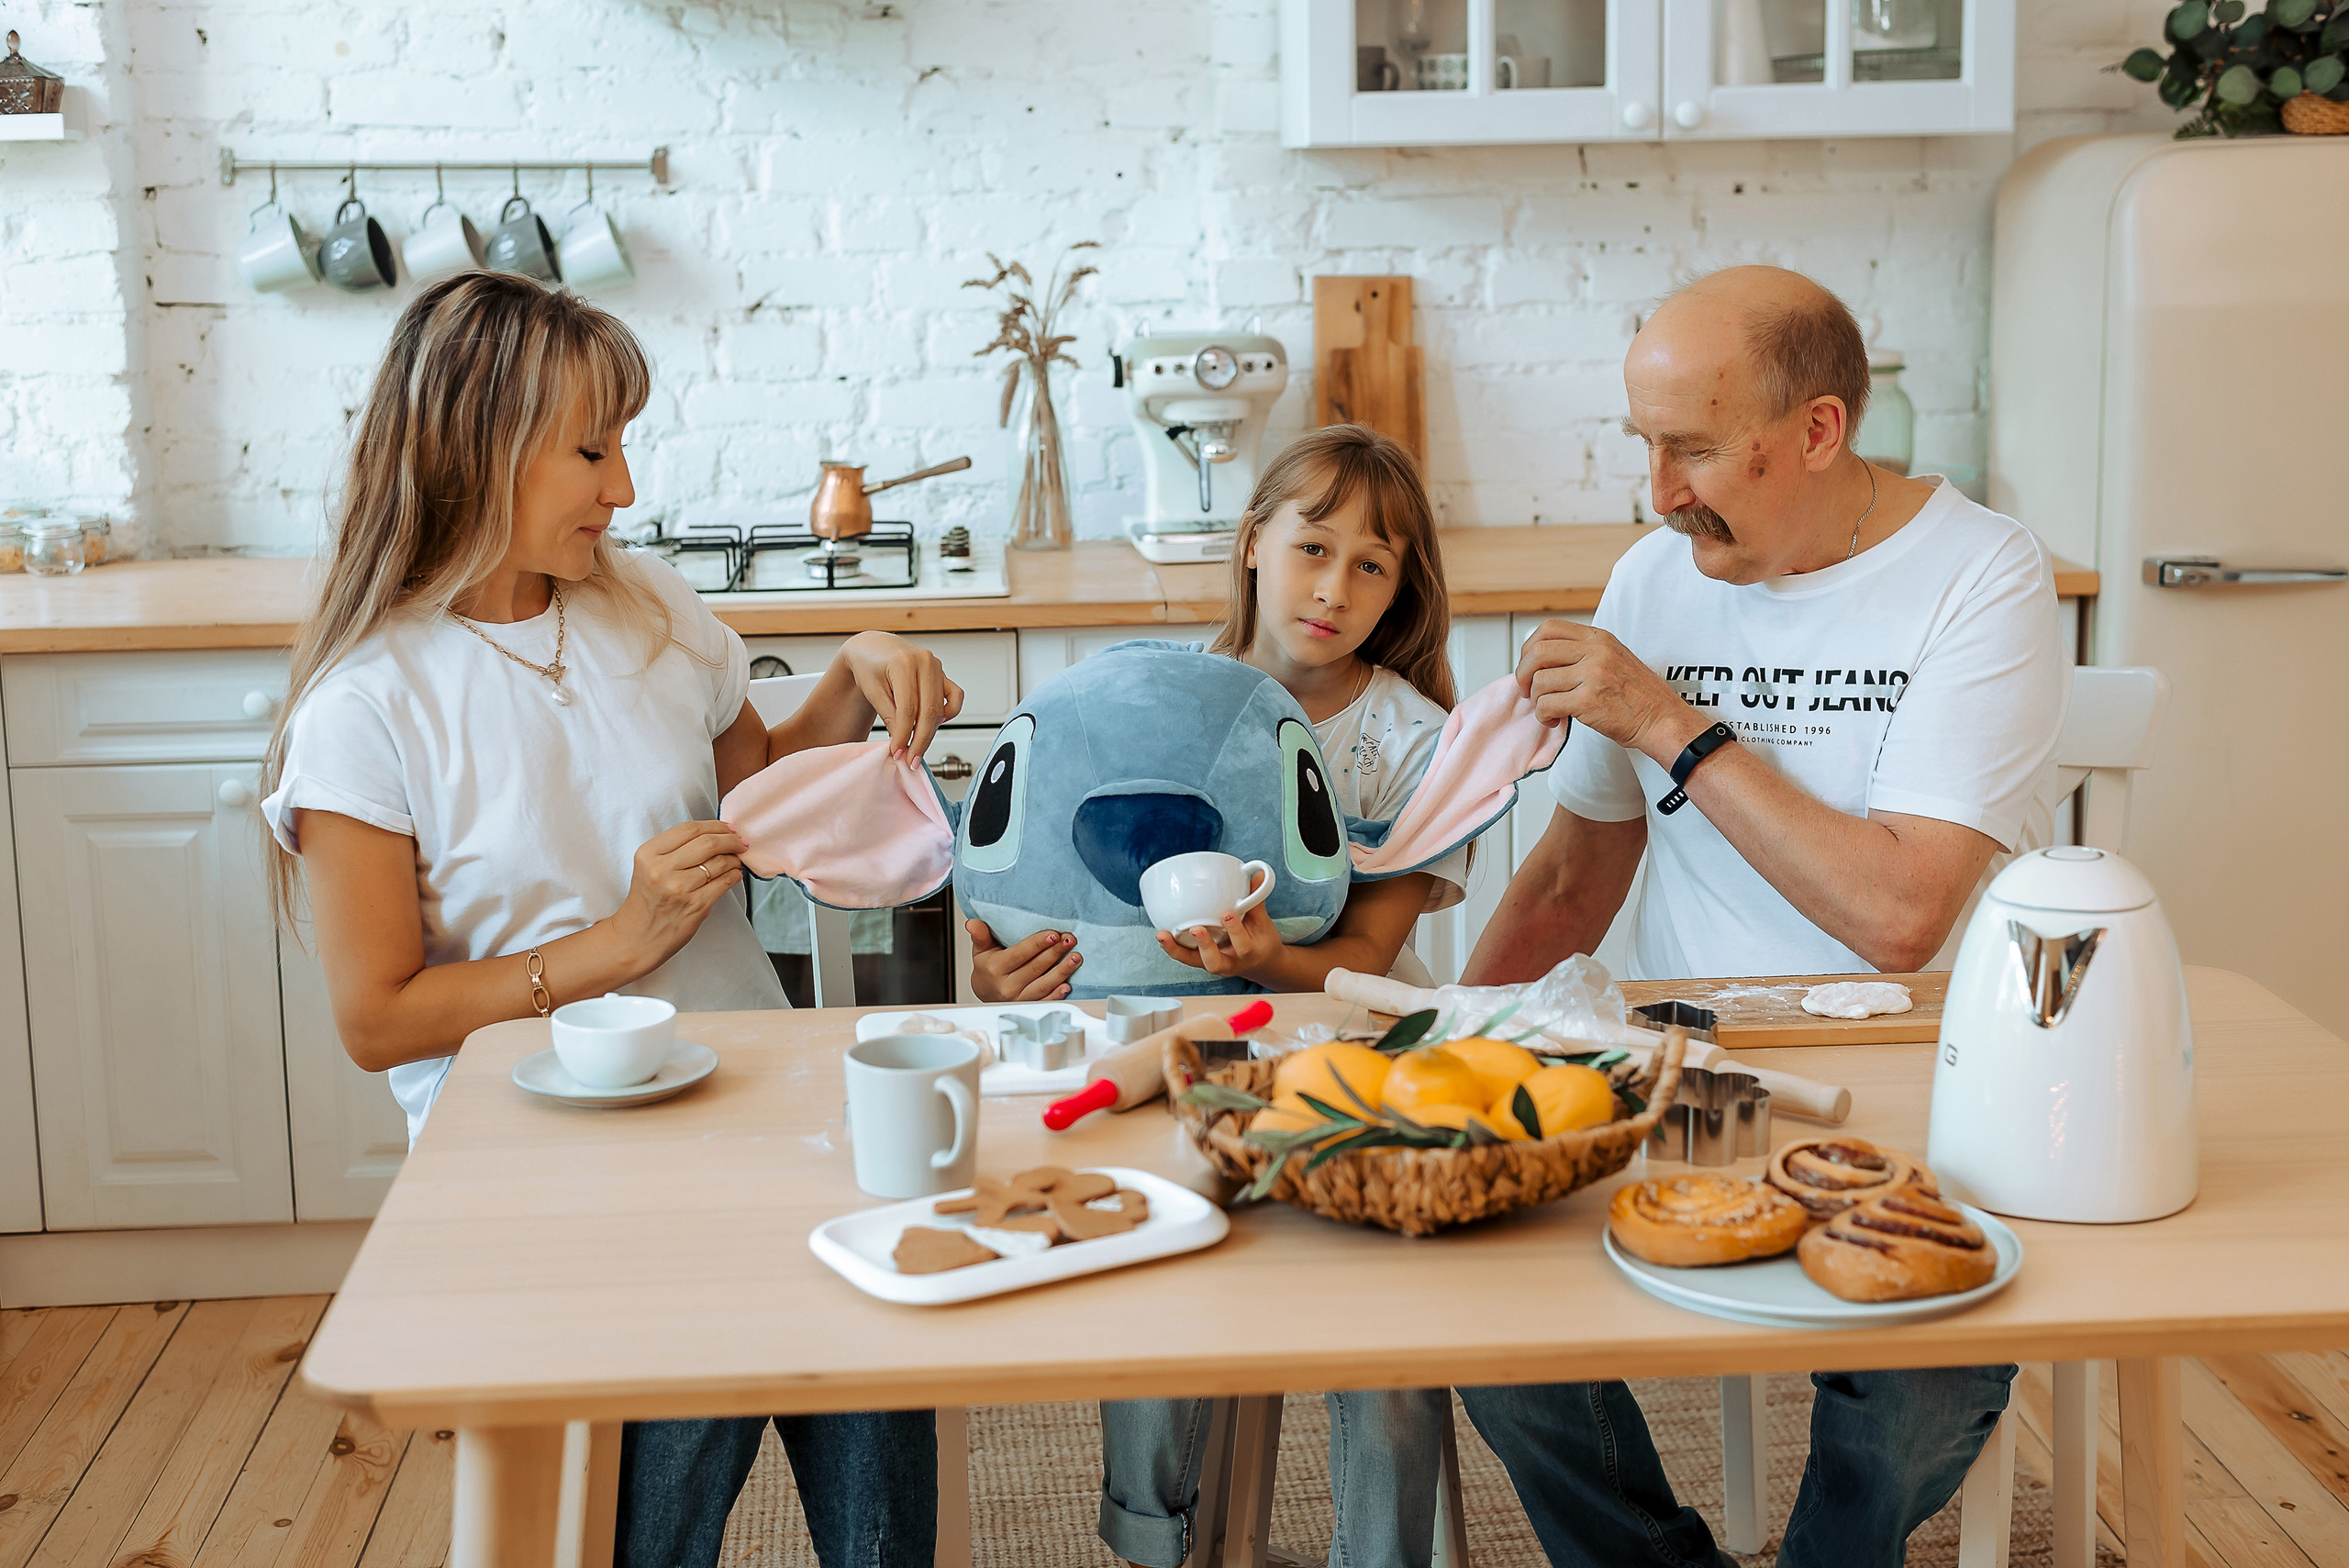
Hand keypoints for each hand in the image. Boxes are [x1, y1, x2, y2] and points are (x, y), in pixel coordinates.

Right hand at [608, 820, 745, 970]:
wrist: (636, 939)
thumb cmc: (646, 902)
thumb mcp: (648, 868)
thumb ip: (674, 850)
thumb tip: (714, 835)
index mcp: (648, 854)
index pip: (689, 829)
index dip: (714, 825)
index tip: (728, 827)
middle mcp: (662, 869)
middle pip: (707, 842)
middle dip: (730, 839)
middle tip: (741, 841)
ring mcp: (680, 888)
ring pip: (720, 862)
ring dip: (734, 858)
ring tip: (737, 859)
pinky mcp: (696, 905)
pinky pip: (725, 882)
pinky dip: (735, 875)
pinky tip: (735, 873)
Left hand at [841, 632, 964, 758]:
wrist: (874, 649)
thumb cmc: (869, 667)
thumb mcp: (872, 691)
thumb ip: (890, 716)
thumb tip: (902, 743)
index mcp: (903, 663)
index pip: (908, 709)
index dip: (903, 735)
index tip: (898, 753)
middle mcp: (924, 662)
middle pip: (928, 711)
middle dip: (920, 740)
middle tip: (911, 759)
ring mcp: (937, 667)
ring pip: (941, 708)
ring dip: (931, 731)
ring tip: (917, 745)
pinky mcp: (943, 673)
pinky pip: (955, 697)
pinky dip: (949, 713)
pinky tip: (935, 723)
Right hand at [967, 919, 1081, 1001]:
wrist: (986, 992)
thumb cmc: (987, 967)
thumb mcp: (981, 950)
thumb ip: (980, 935)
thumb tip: (971, 923)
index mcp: (995, 968)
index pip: (1020, 954)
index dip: (1038, 943)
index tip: (1054, 934)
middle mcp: (1006, 986)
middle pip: (1035, 968)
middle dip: (1055, 952)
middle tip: (1070, 940)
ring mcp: (1018, 998)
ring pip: (1043, 984)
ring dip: (1062, 971)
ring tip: (1076, 958)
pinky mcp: (1028, 1006)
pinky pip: (1044, 1000)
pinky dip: (1057, 994)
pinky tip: (1068, 985)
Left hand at [1154, 874, 1283, 978]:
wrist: (1258, 964)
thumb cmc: (1260, 942)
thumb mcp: (1263, 923)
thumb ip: (1256, 900)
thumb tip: (1258, 873)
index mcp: (1249, 954)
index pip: (1243, 946)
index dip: (1235, 931)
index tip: (1228, 913)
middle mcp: (1229, 963)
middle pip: (1214, 963)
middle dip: (1204, 946)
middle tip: (1197, 929)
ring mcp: (1213, 962)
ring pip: (1193, 962)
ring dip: (1176, 949)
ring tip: (1163, 935)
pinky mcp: (1200, 959)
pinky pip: (1184, 956)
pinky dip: (1171, 947)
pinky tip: (1161, 934)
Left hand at [1515, 618, 1704, 761]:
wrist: (1661, 719)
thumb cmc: (1637, 695)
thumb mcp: (1613, 658)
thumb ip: (1582, 653)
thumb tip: (1541, 659)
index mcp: (1599, 638)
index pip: (1549, 628)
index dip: (1529, 647)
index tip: (1528, 665)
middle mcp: (1596, 652)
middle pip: (1537, 652)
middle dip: (1522, 674)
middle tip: (1527, 690)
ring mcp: (1593, 675)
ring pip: (1539, 682)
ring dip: (1536, 700)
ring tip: (1548, 710)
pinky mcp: (1589, 701)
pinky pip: (1547, 705)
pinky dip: (1544, 716)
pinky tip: (1555, 720)